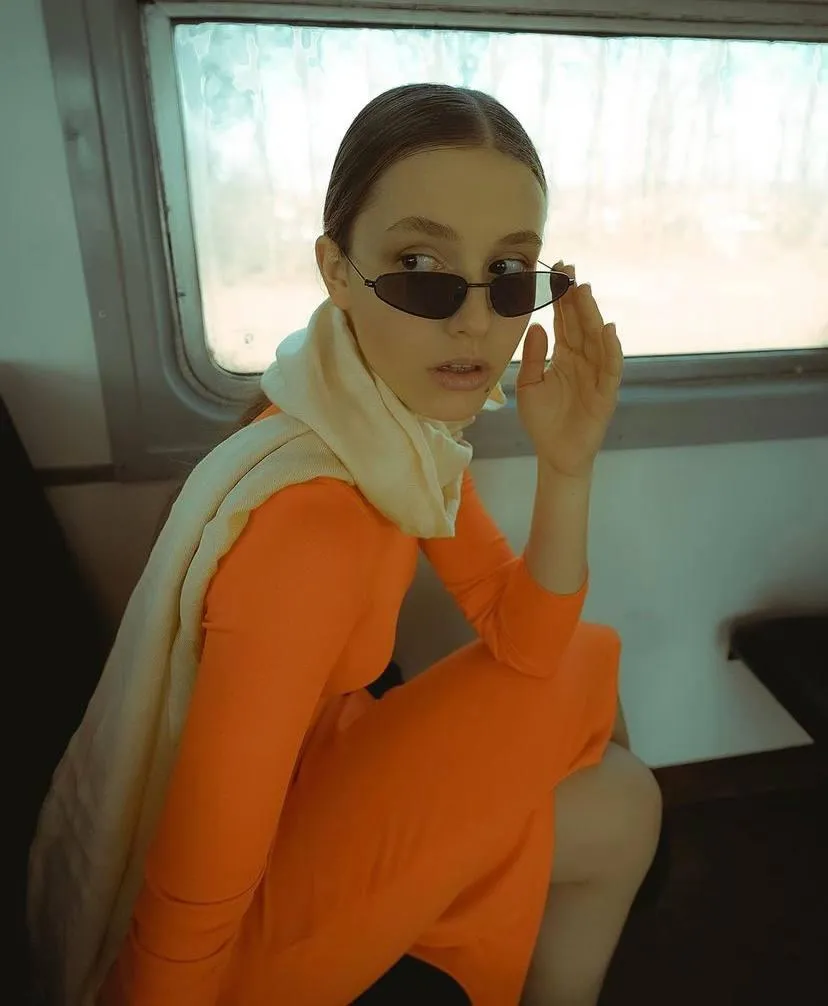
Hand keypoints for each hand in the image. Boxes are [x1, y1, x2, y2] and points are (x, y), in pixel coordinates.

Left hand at [516, 263, 622, 478]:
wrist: (555, 453)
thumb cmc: (543, 421)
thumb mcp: (529, 384)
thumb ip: (533, 356)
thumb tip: (537, 325)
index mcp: (565, 356)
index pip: (565, 321)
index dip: (561, 298)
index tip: (556, 272)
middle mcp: (583, 360)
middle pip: (581, 323)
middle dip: (576, 298)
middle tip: (569, 271)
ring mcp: (596, 375)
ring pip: (596, 339)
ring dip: (592, 314)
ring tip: (584, 291)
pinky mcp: (605, 393)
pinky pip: (610, 368)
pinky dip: (611, 349)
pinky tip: (608, 330)